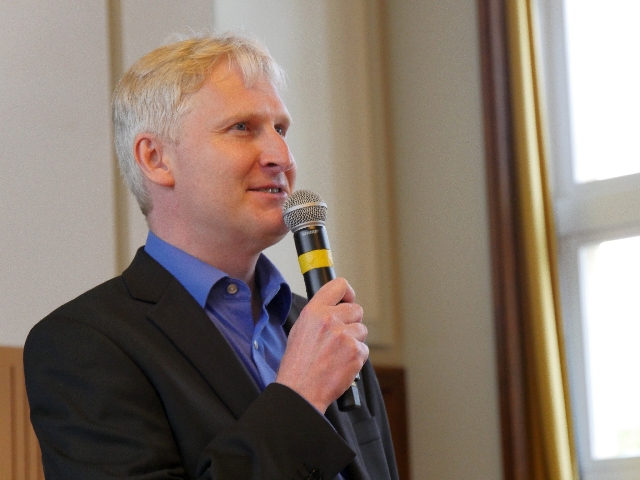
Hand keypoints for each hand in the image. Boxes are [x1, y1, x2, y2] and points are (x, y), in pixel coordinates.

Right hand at [276, 278, 367, 412]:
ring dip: (354, 341)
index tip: (348, 300)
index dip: (348, 293)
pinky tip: (341, 365)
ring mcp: (344, 336)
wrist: (301, 390)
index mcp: (314, 311)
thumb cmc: (298, 364)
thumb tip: (335, 308)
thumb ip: (319, 315)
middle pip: (357, 309)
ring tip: (337, 354)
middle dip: (352, 322)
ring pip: (361, 330)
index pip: (339, 286)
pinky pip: (364, 349)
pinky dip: (356, 358)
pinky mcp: (356, 352)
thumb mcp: (300, 329)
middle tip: (340, 337)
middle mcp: (330, 319)